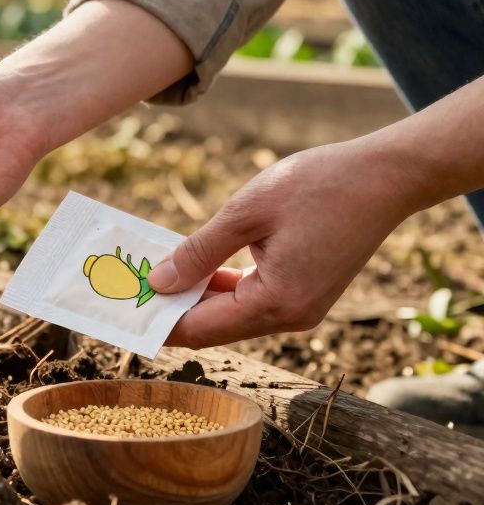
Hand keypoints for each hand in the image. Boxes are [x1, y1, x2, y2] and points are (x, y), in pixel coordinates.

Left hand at [149, 141, 416, 347]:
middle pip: (214, 326)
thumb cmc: (319, 186)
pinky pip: (251, 297)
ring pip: (231, 312)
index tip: (118, 312)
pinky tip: (189, 268)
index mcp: (277, 304)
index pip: (201, 329)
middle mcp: (291, 316)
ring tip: (147, 278)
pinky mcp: (305, 290)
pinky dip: (219, 286)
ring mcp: (301, 306)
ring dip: (192, 296)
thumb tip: (158, 284)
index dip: (156, 322)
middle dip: (169, 310)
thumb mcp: (246, 213)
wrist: (387, 174)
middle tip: (123, 293)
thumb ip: (198, 253)